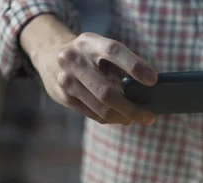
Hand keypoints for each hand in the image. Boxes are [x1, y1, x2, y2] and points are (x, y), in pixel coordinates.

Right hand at [22, 16, 156, 124]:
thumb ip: (121, 65)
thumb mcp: (101, 48)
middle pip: (106, 91)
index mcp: (90, 43)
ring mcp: (66, 80)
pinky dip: (110, 118)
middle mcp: (74, 60)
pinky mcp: (63, 97)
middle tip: (149, 117)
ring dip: (123, 117)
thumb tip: (148, 90)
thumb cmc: (89, 54)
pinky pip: (92, 114)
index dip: (135, 66)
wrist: (49, 53)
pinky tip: (121, 118)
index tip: (153, 80)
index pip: (114, 52)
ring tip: (137, 119)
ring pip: (100, 108)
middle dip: (132, 108)